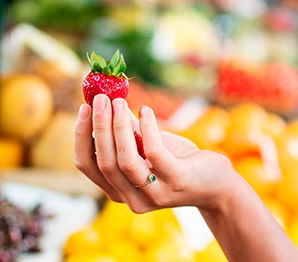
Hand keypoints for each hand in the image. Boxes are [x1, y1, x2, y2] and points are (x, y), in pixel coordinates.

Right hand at [74, 94, 237, 213]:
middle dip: (99, 127)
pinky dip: (148, 129)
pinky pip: (155, 153)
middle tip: (101, 98)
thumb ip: (127, 130)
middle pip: (103, 163)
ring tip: (118, 101)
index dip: (81, 136)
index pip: (87, 166)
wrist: (216, 182)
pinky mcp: (177, 182)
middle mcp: (131, 199)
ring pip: (125, 161)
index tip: (84, 107)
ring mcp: (154, 194)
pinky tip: (146, 111)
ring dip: (119, 127)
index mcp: (118, 191)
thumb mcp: (147, 145)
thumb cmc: (178, 161)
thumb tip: (107, 100)